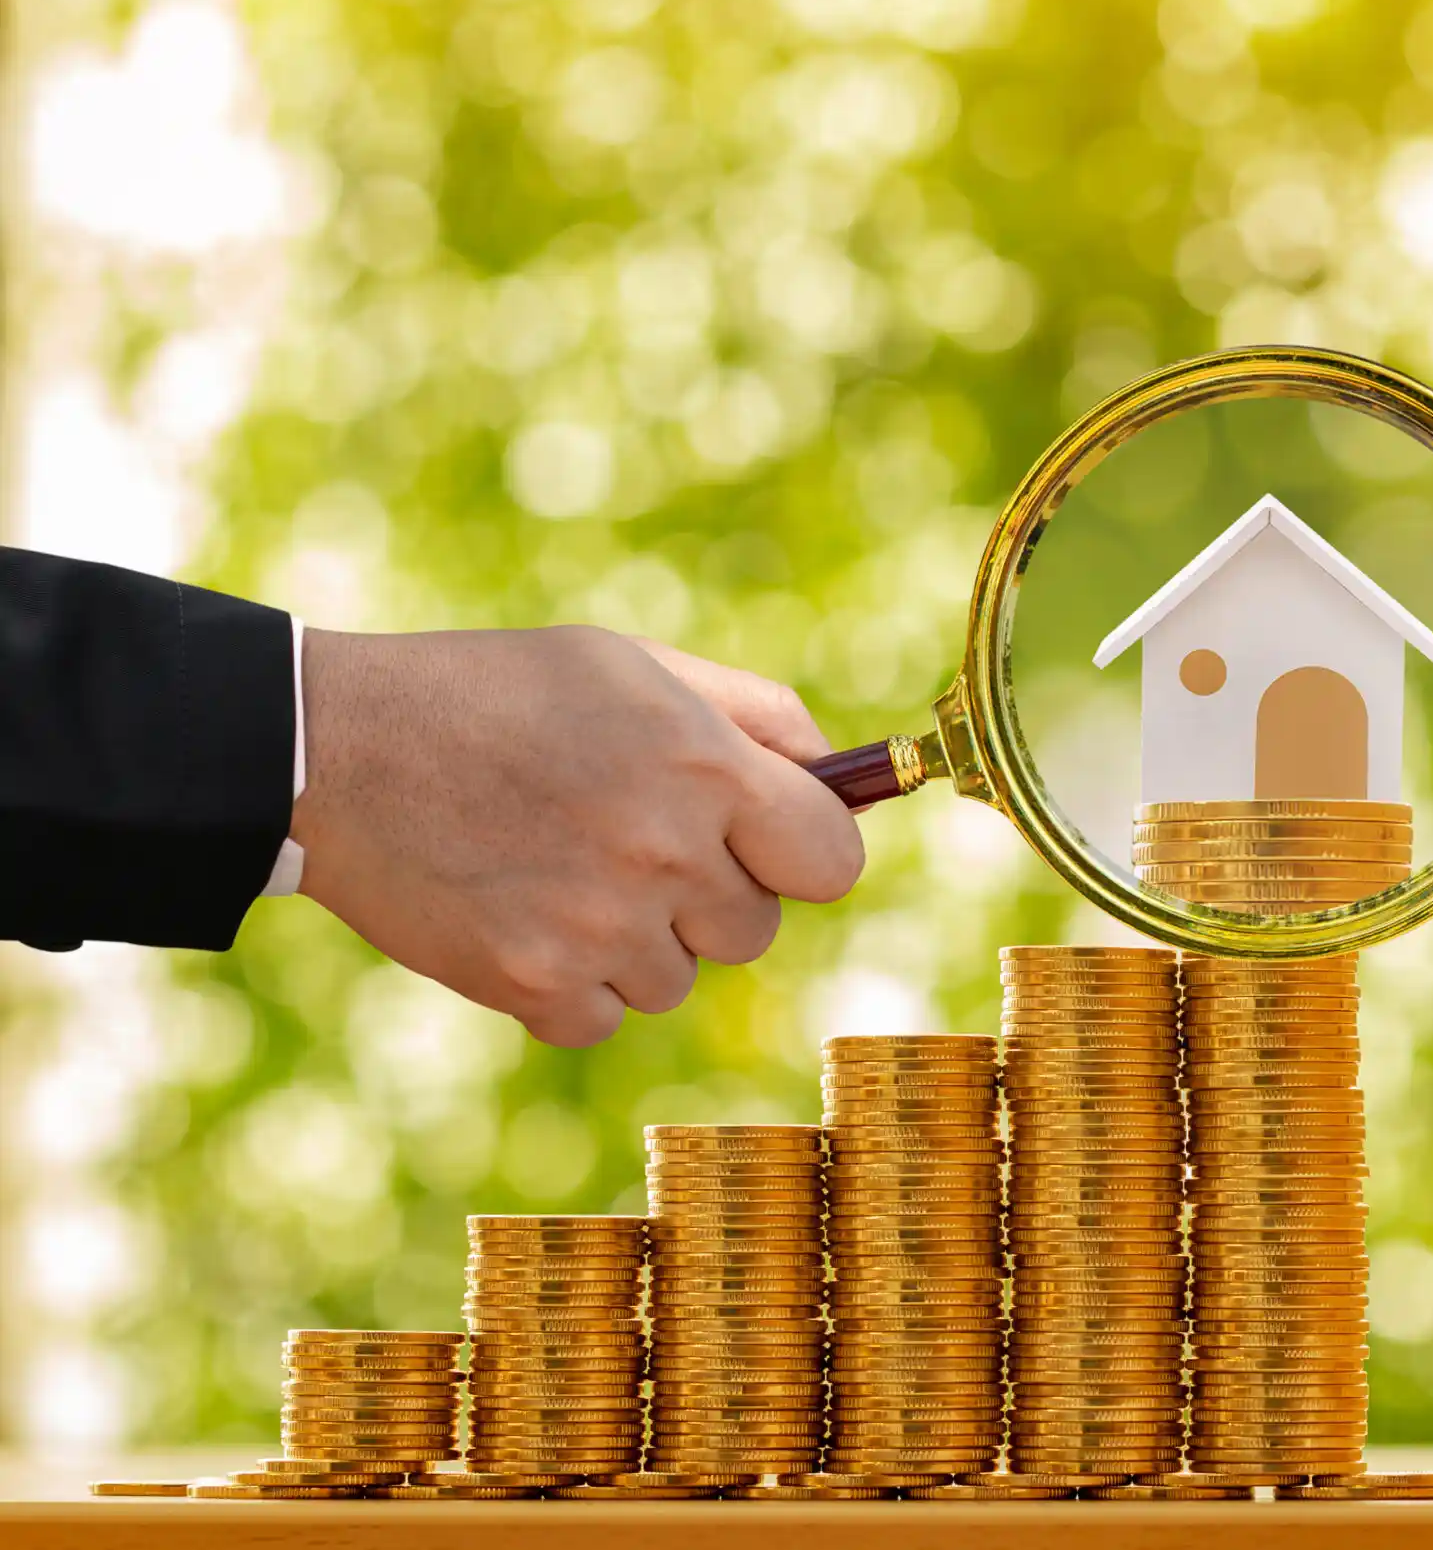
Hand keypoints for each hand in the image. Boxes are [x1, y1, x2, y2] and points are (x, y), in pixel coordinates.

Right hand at [291, 625, 863, 1045]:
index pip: (832, 861)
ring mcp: (600, 929)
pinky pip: (606, 1015)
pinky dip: (572, 982)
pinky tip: (523, 911)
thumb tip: (842, 777)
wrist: (339, 748)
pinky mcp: (535, 986)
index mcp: (705, 768)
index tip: (769, 844)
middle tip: (631, 841)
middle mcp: (665, 855)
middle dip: (711, 894)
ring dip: (638, 938)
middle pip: (755, 929)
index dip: (805, 852)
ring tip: (560, 865)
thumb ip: (756, 716)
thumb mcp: (637, 667)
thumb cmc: (501, 694)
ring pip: (680, 977)